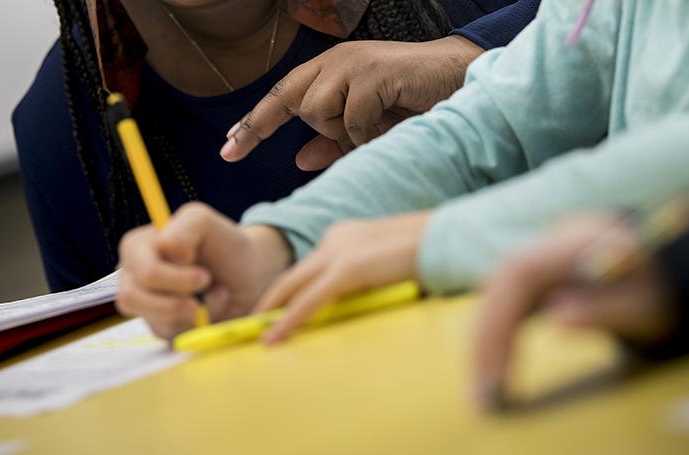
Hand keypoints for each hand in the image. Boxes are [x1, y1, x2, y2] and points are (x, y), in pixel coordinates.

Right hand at [116, 203, 292, 339]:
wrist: (250, 276)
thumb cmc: (225, 246)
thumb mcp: (204, 221)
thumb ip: (183, 229)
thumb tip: (166, 252)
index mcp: (137, 247)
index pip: (144, 273)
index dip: (178, 278)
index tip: (205, 273)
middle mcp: (132, 276)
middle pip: (135, 299)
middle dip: (180, 300)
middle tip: (207, 287)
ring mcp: (144, 304)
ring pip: (154, 321)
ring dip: (193, 313)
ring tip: (213, 296)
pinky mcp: (160, 327)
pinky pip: (170, 337)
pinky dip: (197, 326)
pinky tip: (208, 310)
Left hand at [220, 36, 482, 169]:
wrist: (460, 80)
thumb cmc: (414, 103)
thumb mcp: (367, 129)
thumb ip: (333, 143)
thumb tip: (300, 159)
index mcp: (330, 71)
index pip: (281, 96)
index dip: (254, 124)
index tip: (228, 149)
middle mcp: (336, 61)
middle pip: (293, 101)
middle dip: (295, 127)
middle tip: (298, 142)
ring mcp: (353, 63)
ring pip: (317, 112)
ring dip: (345, 132)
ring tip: (378, 126)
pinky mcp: (372, 72)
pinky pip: (350, 118)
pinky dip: (368, 132)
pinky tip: (391, 121)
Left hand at [254, 211, 430, 343]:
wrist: (447, 238)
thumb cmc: (426, 254)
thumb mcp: (385, 265)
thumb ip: (363, 279)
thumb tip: (350, 303)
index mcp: (344, 235)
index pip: (308, 268)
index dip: (288, 292)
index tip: (273, 311)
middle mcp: (335, 238)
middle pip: (292, 276)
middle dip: (269, 303)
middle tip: (249, 326)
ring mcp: (339, 252)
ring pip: (294, 288)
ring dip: (273, 314)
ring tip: (256, 337)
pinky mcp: (347, 269)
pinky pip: (309, 301)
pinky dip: (289, 321)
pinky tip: (274, 338)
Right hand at [473, 217, 675, 407]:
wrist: (668, 267)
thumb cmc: (659, 290)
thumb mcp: (645, 307)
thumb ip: (604, 310)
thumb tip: (556, 320)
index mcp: (574, 243)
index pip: (518, 275)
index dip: (499, 320)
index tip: (495, 371)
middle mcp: (548, 244)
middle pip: (498, 286)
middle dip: (484, 339)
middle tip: (483, 393)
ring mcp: (540, 257)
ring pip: (496, 295)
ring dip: (484, 340)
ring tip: (485, 388)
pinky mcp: (537, 275)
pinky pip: (506, 302)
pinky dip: (497, 335)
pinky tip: (497, 367)